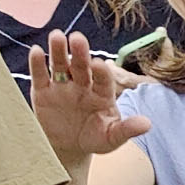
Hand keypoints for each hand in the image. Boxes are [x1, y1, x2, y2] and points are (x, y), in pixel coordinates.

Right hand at [27, 31, 149, 158]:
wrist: (69, 147)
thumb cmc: (95, 139)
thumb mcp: (112, 137)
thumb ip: (127, 129)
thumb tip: (147, 124)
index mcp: (102, 92)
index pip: (102, 79)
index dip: (101, 71)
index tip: (99, 64)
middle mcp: (82, 84)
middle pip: (81, 65)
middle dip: (80, 53)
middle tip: (77, 38)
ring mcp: (62, 85)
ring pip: (60, 64)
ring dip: (58, 50)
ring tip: (56, 36)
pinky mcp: (42, 90)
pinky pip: (40, 75)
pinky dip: (37, 63)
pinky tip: (36, 51)